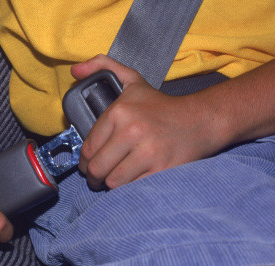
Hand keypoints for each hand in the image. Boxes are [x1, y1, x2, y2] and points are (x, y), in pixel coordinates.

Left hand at [73, 55, 224, 188]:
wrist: (199, 121)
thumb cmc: (160, 105)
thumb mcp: (132, 80)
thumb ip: (102, 67)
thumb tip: (75, 70)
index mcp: (119, 112)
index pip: (88, 148)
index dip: (84, 161)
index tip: (88, 164)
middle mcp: (132, 131)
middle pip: (97, 168)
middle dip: (93, 177)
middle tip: (97, 178)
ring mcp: (148, 152)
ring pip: (113, 181)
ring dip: (109, 185)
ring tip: (112, 180)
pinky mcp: (161, 170)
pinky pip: (132, 188)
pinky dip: (127, 189)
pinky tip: (130, 181)